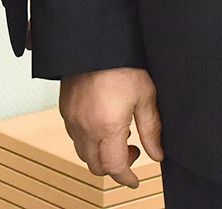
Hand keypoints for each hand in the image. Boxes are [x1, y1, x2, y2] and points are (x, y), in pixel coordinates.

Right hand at [57, 67, 163, 188]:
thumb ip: (151, 130)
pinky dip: (88, 140)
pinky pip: (74, 136)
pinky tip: (103, 123)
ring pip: (82, 153)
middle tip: (132, 150)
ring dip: (100, 154)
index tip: (135, 179)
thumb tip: (157, 155)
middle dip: (115, 167)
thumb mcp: (145, 96)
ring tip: (118, 134)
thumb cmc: (122, 64)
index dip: (127, 178)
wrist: (95, 42)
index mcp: (107, 126)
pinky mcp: (65, 109)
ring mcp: (71, 119)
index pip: (114, 167)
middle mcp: (85, 127)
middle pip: (96, 166)